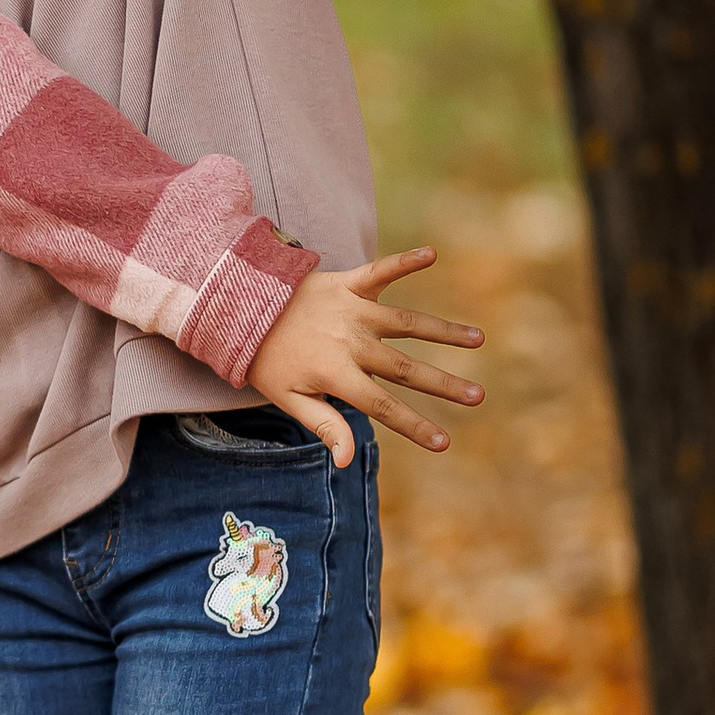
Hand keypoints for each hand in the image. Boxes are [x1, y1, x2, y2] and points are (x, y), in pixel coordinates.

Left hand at [244, 248, 484, 463]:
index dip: (414, 425)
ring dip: (443, 331)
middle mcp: (349, 342)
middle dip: (443, 384)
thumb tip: (348, 460)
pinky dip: (404, 261)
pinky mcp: (347, 282)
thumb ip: (324, 425)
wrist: (237, 308)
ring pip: (405, 323)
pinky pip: (380, 270)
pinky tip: (432, 253)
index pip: (382, 406)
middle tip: (478, 396)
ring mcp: (351, 310)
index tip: (444, 442)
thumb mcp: (288, 400)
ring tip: (478, 338)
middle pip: (404, 368)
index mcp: (335, 374)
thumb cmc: (267, 360)